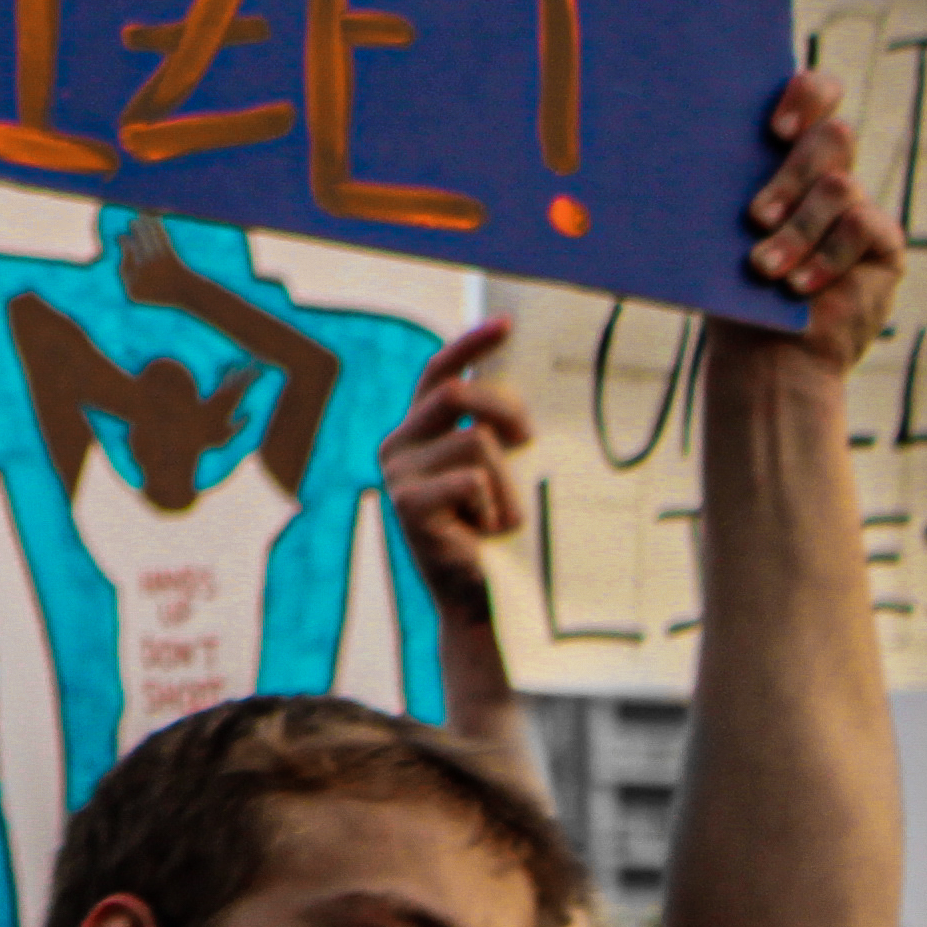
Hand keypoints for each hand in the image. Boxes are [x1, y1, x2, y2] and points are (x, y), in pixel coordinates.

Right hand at [379, 324, 528, 621]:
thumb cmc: (499, 535)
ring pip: (476, 442)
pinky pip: (470, 479)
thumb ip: (495, 430)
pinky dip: (494, 506)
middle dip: (504, 411)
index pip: (439, 372)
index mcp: (417, 432)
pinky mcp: (407, 505)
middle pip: (456, 394)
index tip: (508, 324)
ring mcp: (398, 474)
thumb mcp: (498, 470)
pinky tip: (484, 532)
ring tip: (502, 519)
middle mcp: (398, 446)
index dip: (471, 344)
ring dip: (507, 482)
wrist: (485, 601)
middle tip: (529, 442)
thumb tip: (520, 388)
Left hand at [737, 69, 904, 375]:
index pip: (814, 94)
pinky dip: (825, 256)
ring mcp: (859, 207)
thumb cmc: (731, 288)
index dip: (805, 94)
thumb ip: (720, 183)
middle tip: (756, 213)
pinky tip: (801, 286)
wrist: (762, 355)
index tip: (774, 127)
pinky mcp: (883, 243)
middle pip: (833, 134)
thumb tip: (676, 141)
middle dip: (791, 172)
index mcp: (785, 155)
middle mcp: (828, 172)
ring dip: (796, 230)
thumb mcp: (718, 230)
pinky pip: (861, 225)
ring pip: (838, 186)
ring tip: (763, 267)